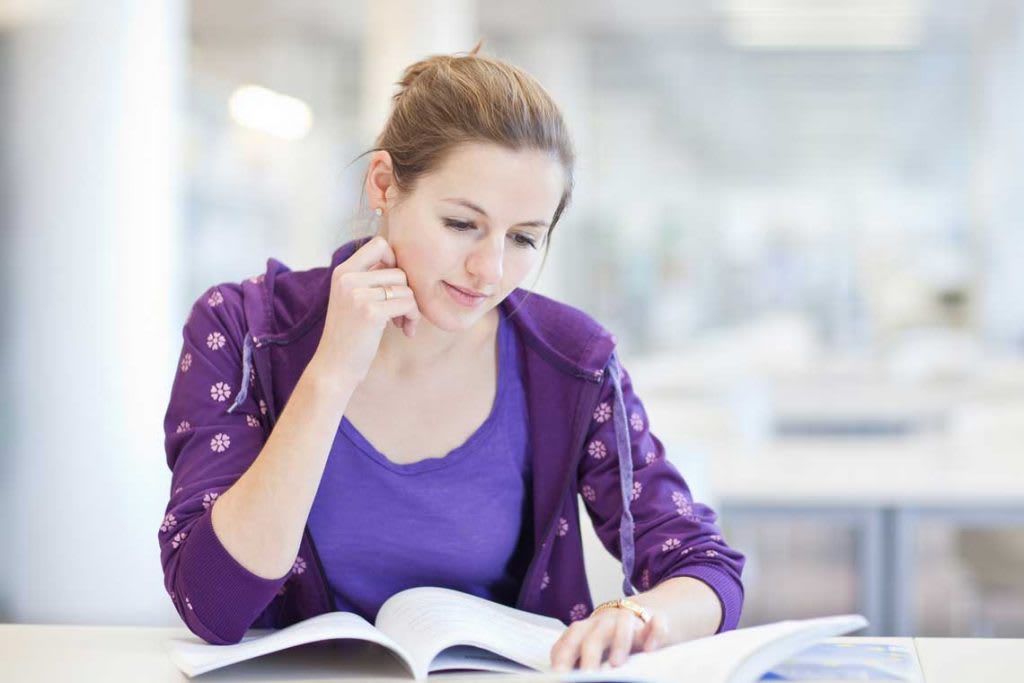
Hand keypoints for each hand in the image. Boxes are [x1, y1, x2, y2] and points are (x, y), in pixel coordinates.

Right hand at [312, 236, 421, 383]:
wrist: (334, 367)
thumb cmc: (349, 335)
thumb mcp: (351, 299)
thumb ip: (370, 278)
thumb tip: (401, 263)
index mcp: (342, 272)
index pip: (379, 244)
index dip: (395, 261)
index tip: (395, 285)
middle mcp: (348, 278)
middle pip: (399, 270)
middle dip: (407, 292)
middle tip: (402, 314)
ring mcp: (358, 294)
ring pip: (406, 288)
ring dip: (412, 308)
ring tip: (402, 324)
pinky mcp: (371, 312)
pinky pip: (408, 303)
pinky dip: (412, 318)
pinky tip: (405, 331)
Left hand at [550, 606, 668, 671]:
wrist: (641, 616)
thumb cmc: (609, 641)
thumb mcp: (591, 648)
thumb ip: (578, 660)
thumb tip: (563, 678)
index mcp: (586, 629)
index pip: (571, 638)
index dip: (564, 655)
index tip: (559, 674)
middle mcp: (606, 622)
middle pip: (596, 632)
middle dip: (590, 653)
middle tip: (588, 674)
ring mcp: (630, 620)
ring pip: (624, 621)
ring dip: (620, 641)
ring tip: (617, 664)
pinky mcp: (653, 622)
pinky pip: (656, 623)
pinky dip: (654, 632)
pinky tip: (651, 649)